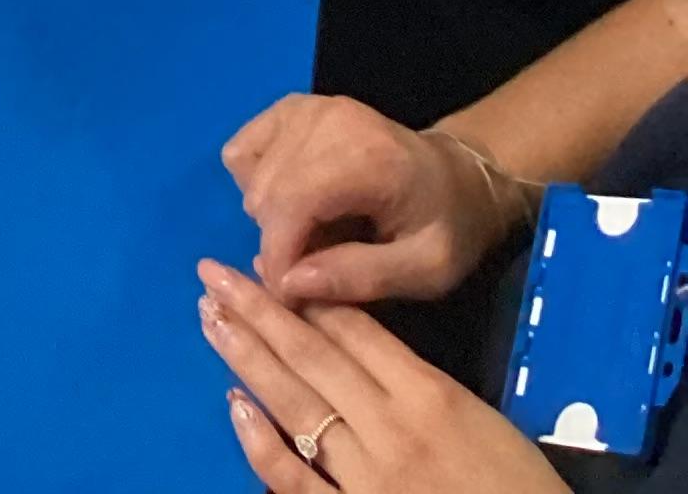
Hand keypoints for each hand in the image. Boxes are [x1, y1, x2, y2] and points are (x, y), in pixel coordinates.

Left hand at [199, 257, 559, 491]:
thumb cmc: (522, 492)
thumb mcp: (484, 425)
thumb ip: (424, 388)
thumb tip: (365, 354)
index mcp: (431, 396)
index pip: (355, 330)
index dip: (307, 293)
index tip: (267, 263)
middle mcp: (390, 428)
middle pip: (312, 355)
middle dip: (258, 309)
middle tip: (212, 274)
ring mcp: (366, 479)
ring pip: (294, 404)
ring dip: (247, 356)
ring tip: (211, 317)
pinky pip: (294, 479)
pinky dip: (260, 442)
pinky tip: (234, 404)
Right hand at [224, 96, 518, 304]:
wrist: (457, 176)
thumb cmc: (447, 229)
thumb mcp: (426, 271)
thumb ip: (361, 277)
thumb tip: (290, 283)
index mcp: (366, 156)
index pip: (291, 205)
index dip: (280, 259)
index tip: (292, 298)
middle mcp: (327, 119)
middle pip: (265, 194)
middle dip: (280, 244)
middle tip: (318, 270)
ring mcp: (304, 107)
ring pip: (249, 177)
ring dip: (272, 218)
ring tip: (317, 234)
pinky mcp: (289, 107)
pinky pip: (242, 153)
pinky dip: (257, 185)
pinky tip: (298, 201)